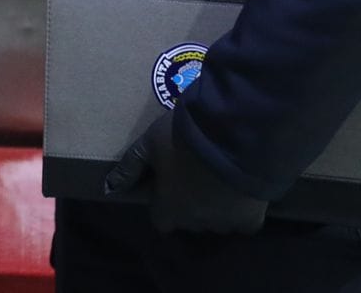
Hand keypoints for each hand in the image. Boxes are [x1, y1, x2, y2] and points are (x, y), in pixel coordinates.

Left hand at [103, 112, 269, 234]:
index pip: (161, 219)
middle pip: (189, 221)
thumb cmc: (184, 139)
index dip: (165, 203)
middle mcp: (195, 224)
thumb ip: (130, 166)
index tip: (170, 184)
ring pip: (216, 222)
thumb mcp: (150, 143)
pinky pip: (243, 223)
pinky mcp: (251, 219)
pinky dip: (241, 211)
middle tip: (195, 176)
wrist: (235, 137)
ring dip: (215, 207)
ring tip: (219, 180)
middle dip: (190, 204)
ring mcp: (224, 223)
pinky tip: (240, 191)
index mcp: (168, 209)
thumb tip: (109, 188)